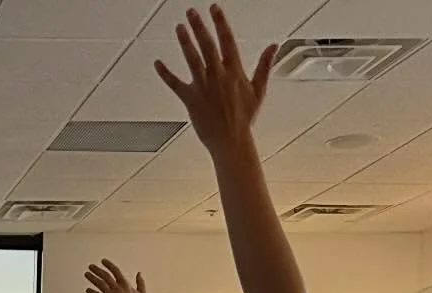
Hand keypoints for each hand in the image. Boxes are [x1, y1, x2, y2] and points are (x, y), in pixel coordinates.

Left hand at [84, 259, 149, 292]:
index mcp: (125, 284)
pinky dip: (92, 292)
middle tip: (91, 266)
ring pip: (100, 284)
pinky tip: (88, 290)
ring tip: (87, 274)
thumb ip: (140, 282)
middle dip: (97, 270)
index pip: (115, 271)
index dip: (108, 265)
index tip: (103, 261)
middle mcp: (117, 288)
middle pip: (105, 275)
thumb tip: (139, 273)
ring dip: (92, 278)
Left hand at [155, 5, 276, 155]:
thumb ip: (264, 65)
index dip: (220, 22)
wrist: (231, 141)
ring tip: (179, 27)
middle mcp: (218, 75)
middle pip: (207, 44)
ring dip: (185, 42)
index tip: (214, 8)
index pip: (226, 39)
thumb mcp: (258, 90)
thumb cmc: (244, 119)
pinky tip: (157, 63)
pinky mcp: (190, 99)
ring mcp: (203, 87)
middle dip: (199, 26)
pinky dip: (165, 73)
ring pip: (192, 59)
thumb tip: (273, 46)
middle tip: (191, 11)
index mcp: (234, 70)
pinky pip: (175, 84)